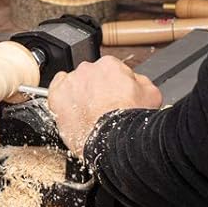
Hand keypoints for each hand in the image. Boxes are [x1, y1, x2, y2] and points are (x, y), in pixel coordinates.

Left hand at [47, 55, 163, 158]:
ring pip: (73, 84)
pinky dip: (61, 97)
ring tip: (88, 113)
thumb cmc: (130, 121)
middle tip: (101, 108)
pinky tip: (70, 108)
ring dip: (79, 95)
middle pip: (90, 76)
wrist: (114, 141)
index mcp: (110, 65)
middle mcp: (88, 70)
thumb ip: (141, 81)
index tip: (113, 96)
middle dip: (96, 89)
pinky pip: (56, 89)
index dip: (113, 85)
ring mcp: (70, 82)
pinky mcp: (57, 96)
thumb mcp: (152, 94)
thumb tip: (136, 80)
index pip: (109, 70)